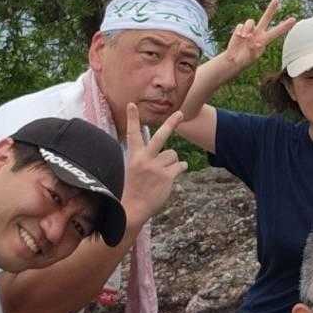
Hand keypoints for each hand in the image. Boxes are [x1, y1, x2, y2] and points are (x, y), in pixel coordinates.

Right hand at [122, 102, 187, 224]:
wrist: (133, 209)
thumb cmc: (134, 189)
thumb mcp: (134, 170)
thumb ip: (146, 159)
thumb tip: (169, 154)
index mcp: (134, 156)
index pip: (132, 134)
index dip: (132, 119)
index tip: (131, 104)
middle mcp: (145, 159)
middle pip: (161, 137)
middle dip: (171, 124)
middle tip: (181, 114)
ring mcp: (156, 167)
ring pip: (173, 155)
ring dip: (172, 162)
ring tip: (163, 173)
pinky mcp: (167, 176)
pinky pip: (180, 166)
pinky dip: (179, 169)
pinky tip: (173, 175)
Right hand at [219, 0, 296, 73]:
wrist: (234, 59)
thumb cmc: (245, 60)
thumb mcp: (251, 58)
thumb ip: (253, 50)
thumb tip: (254, 42)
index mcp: (265, 39)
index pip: (277, 31)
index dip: (284, 26)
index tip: (294, 20)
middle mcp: (259, 32)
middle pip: (266, 18)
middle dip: (271, 9)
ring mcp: (250, 30)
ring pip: (250, 21)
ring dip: (247, 29)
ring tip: (245, 37)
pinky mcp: (240, 29)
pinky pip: (241, 26)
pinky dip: (239, 32)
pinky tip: (239, 38)